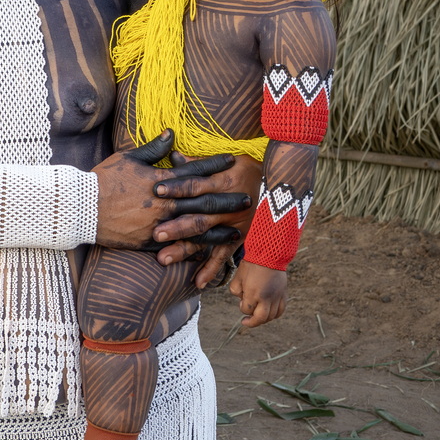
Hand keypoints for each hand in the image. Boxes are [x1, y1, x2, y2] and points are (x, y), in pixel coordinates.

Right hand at [93, 133, 251, 249]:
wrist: (82, 208)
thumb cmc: (104, 180)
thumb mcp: (128, 158)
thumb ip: (153, 149)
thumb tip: (171, 134)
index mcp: (161, 180)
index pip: (195, 171)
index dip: (215, 166)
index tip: (233, 162)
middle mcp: (164, 202)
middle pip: (203, 200)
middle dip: (227, 199)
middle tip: (247, 198)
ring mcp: (159, 224)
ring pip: (196, 227)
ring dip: (219, 229)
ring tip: (238, 230)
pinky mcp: (150, 242)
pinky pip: (178, 247)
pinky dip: (196, 250)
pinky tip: (210, 251)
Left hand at [153, 153, 260, 282]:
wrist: (284, 186)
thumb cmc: (251, 169)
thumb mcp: (228, 161)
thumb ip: (199, 162)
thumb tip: (173, 156)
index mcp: (223, 183)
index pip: (196, 185)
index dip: (177, 187)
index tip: (156, 190)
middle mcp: (228, 205)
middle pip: (198, 216)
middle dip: (176, 226)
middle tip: (155, 234)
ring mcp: (234, 224)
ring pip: (206, 237)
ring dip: (185, 249)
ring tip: (163, 259)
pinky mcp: (239, 237)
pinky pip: (224, 255)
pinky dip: (211, 269)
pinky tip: (197, 282)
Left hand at [229, 260, 286, 326]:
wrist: (269, 254)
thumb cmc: (251, 264)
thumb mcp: (237, 277)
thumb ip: (236, 291)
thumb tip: (242, 301)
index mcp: (253, 293)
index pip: (247, 310)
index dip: (242, 308)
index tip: (241, 302)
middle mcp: (266, 298)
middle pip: (261, 318)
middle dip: (252, 322)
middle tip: (246, 320)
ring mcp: (276, 297)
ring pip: (272, 316)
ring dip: (263, 319)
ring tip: (257, 316)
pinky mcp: (283, 294)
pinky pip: (280, 310)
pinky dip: (274, 314)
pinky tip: (269, 312)